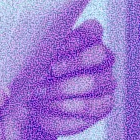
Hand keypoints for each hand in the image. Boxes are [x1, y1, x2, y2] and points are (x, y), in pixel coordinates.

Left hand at [28, 20, 114, 136]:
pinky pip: (92, 105)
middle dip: (74, 62)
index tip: (58, 47)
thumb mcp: (33, 61)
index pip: (93, 30)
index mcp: (86, 41)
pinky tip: (49, 104)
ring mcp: (106, 82)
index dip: (79, 37)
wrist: (34, 108)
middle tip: (51, 70)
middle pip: (100, 54)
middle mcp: (101, 59)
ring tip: (41, 92)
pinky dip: (67, 105)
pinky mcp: (104, 105)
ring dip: (64, 87)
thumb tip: (36, 47)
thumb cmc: (34, 77)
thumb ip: (40, 50)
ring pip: (95, 81)